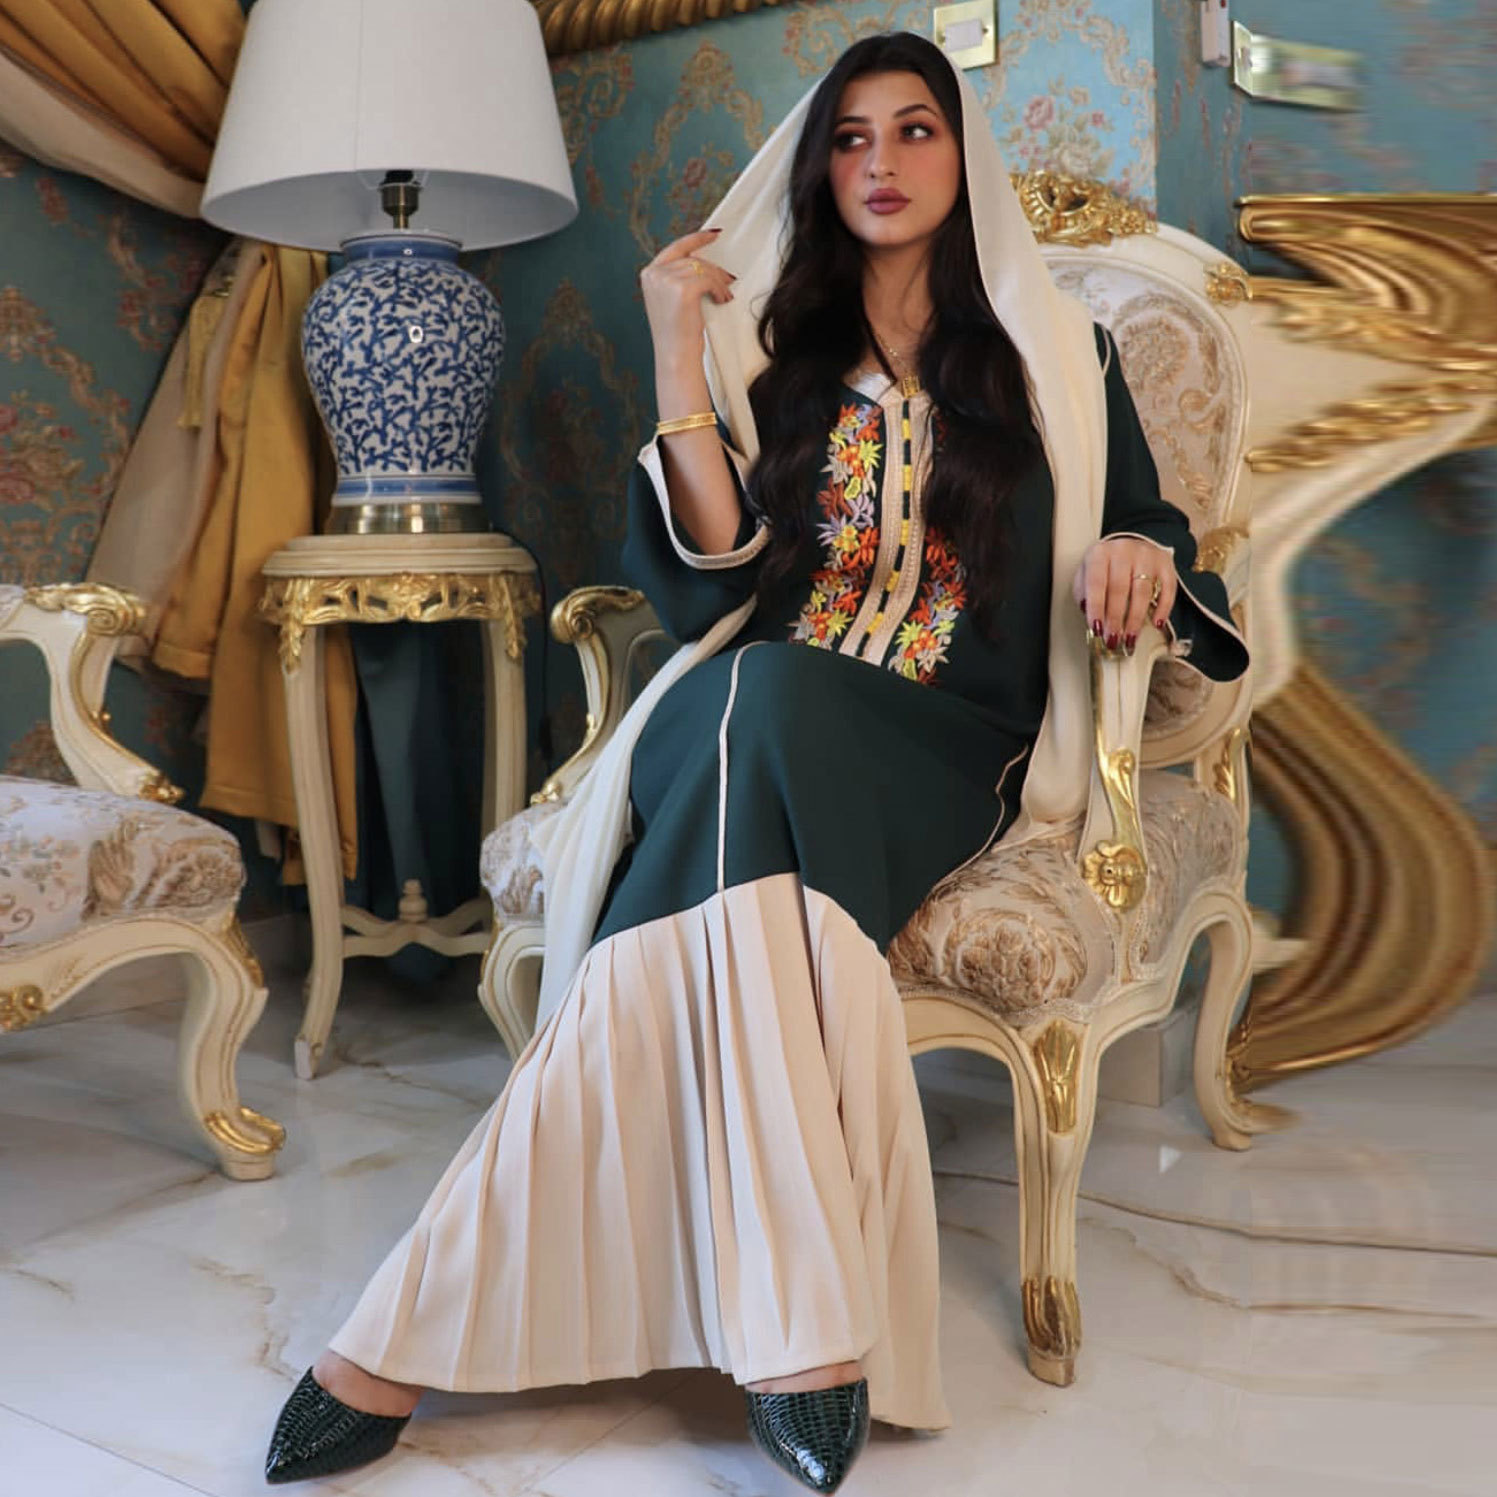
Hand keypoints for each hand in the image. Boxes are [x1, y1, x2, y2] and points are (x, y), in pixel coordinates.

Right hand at [640, 228, 735, 365]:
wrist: (675, 356)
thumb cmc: (677, 333)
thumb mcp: (670, 300)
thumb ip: (678, 278)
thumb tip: (704, 263)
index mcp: (649, 274)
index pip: (676, 248)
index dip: (696, 239)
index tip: (714, 234)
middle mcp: (654, 274)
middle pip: (693, 260)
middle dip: (714, 269)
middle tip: (730, 279)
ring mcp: (666, 280)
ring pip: (703, 269)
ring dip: (719, 282)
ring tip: (725, 295)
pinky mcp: (682, 289)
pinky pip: (709, 281)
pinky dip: (719, 289)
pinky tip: (722, 300)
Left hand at [1070, 536, 1177, 653]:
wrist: (1131, 545)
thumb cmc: (1106, 566)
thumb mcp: (1086, 574)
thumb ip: (1084, 593)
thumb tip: (1089, 614)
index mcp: (1100, 554)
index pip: (1096, 583)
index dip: (1096, 608)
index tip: (1097, 629)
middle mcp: (1123, 551)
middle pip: (1120, 589)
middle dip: (1115, 618)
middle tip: (1113, 639)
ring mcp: (1146, 555)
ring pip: (1142, 591)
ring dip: (1136, 618)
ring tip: (1130, 637)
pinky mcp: (1165, 563)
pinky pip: (1167, 588)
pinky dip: (1163, 608)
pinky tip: (1156, 623)